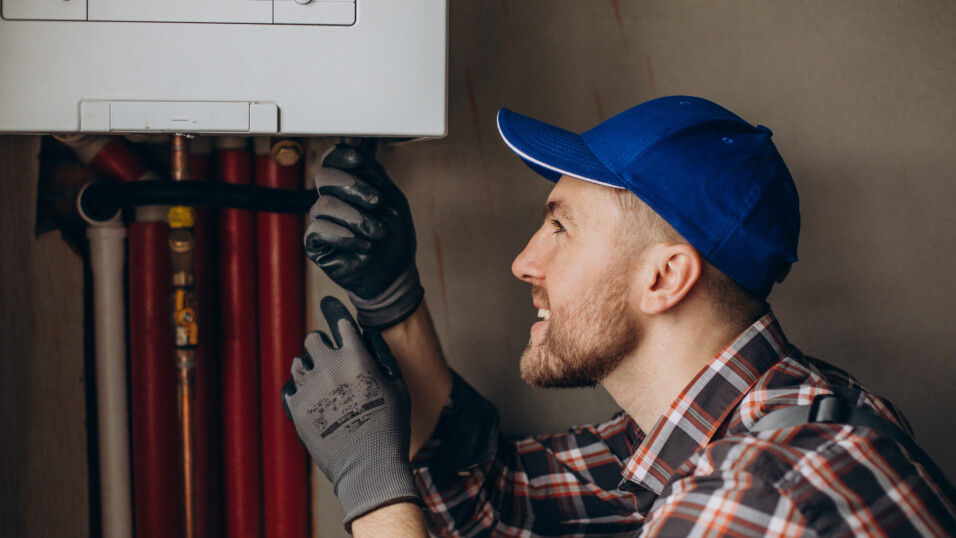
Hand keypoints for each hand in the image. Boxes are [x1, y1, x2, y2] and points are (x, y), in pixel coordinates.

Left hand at [282, 296, 420, 529]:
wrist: (369, 467)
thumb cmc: (391, 427)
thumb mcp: (398, 387)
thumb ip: (381, 356)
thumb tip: (366, 335)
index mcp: (356, 357)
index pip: (339, 319)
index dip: (333, 308)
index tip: (329, 303)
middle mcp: (329, 366)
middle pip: (313, 339)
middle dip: (321, 344)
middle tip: (330, 357)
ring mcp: (310, 388)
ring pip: (299, 363)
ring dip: (309, 368)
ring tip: (322, 383)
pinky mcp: (297, 409)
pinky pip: (290, 389)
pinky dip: (300, 392)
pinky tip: (313, 401)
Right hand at [304, 142, 422, 327]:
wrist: (393, 274)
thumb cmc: (394, 239)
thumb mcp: (393, 202)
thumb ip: (375, 177)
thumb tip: (356, 150)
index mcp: (351, 186)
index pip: (333, 160)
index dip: (341, 156)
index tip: (358, 161)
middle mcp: (333, 200)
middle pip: (323, 176)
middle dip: (352, 186)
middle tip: (376, 202)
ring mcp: (322, 221)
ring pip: (324, 205)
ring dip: (355, 217)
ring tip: (376, 232)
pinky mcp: (316, 243)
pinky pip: (319, 229)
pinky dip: (344, 236)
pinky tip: (363, 244)